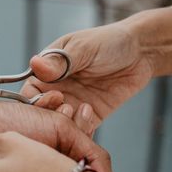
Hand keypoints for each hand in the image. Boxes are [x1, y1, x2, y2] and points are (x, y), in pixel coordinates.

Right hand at [23, 21, 154, 132]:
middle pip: (42, 114)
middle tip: (66, 108)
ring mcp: (73, 104)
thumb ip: (60, 62)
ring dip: (67, 123)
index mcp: (47, 72)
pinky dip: (81, 129)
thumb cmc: (109, 41)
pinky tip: (90, 112)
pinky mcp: (90, 116)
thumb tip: (34, 64)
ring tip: (81, 109)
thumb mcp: (83, 48)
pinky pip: (80, 130)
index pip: (29, 93)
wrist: (142, 52)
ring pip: (60, 126)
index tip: (51, 97)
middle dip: (51, 116)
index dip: (34, 101)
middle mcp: (57, 90)